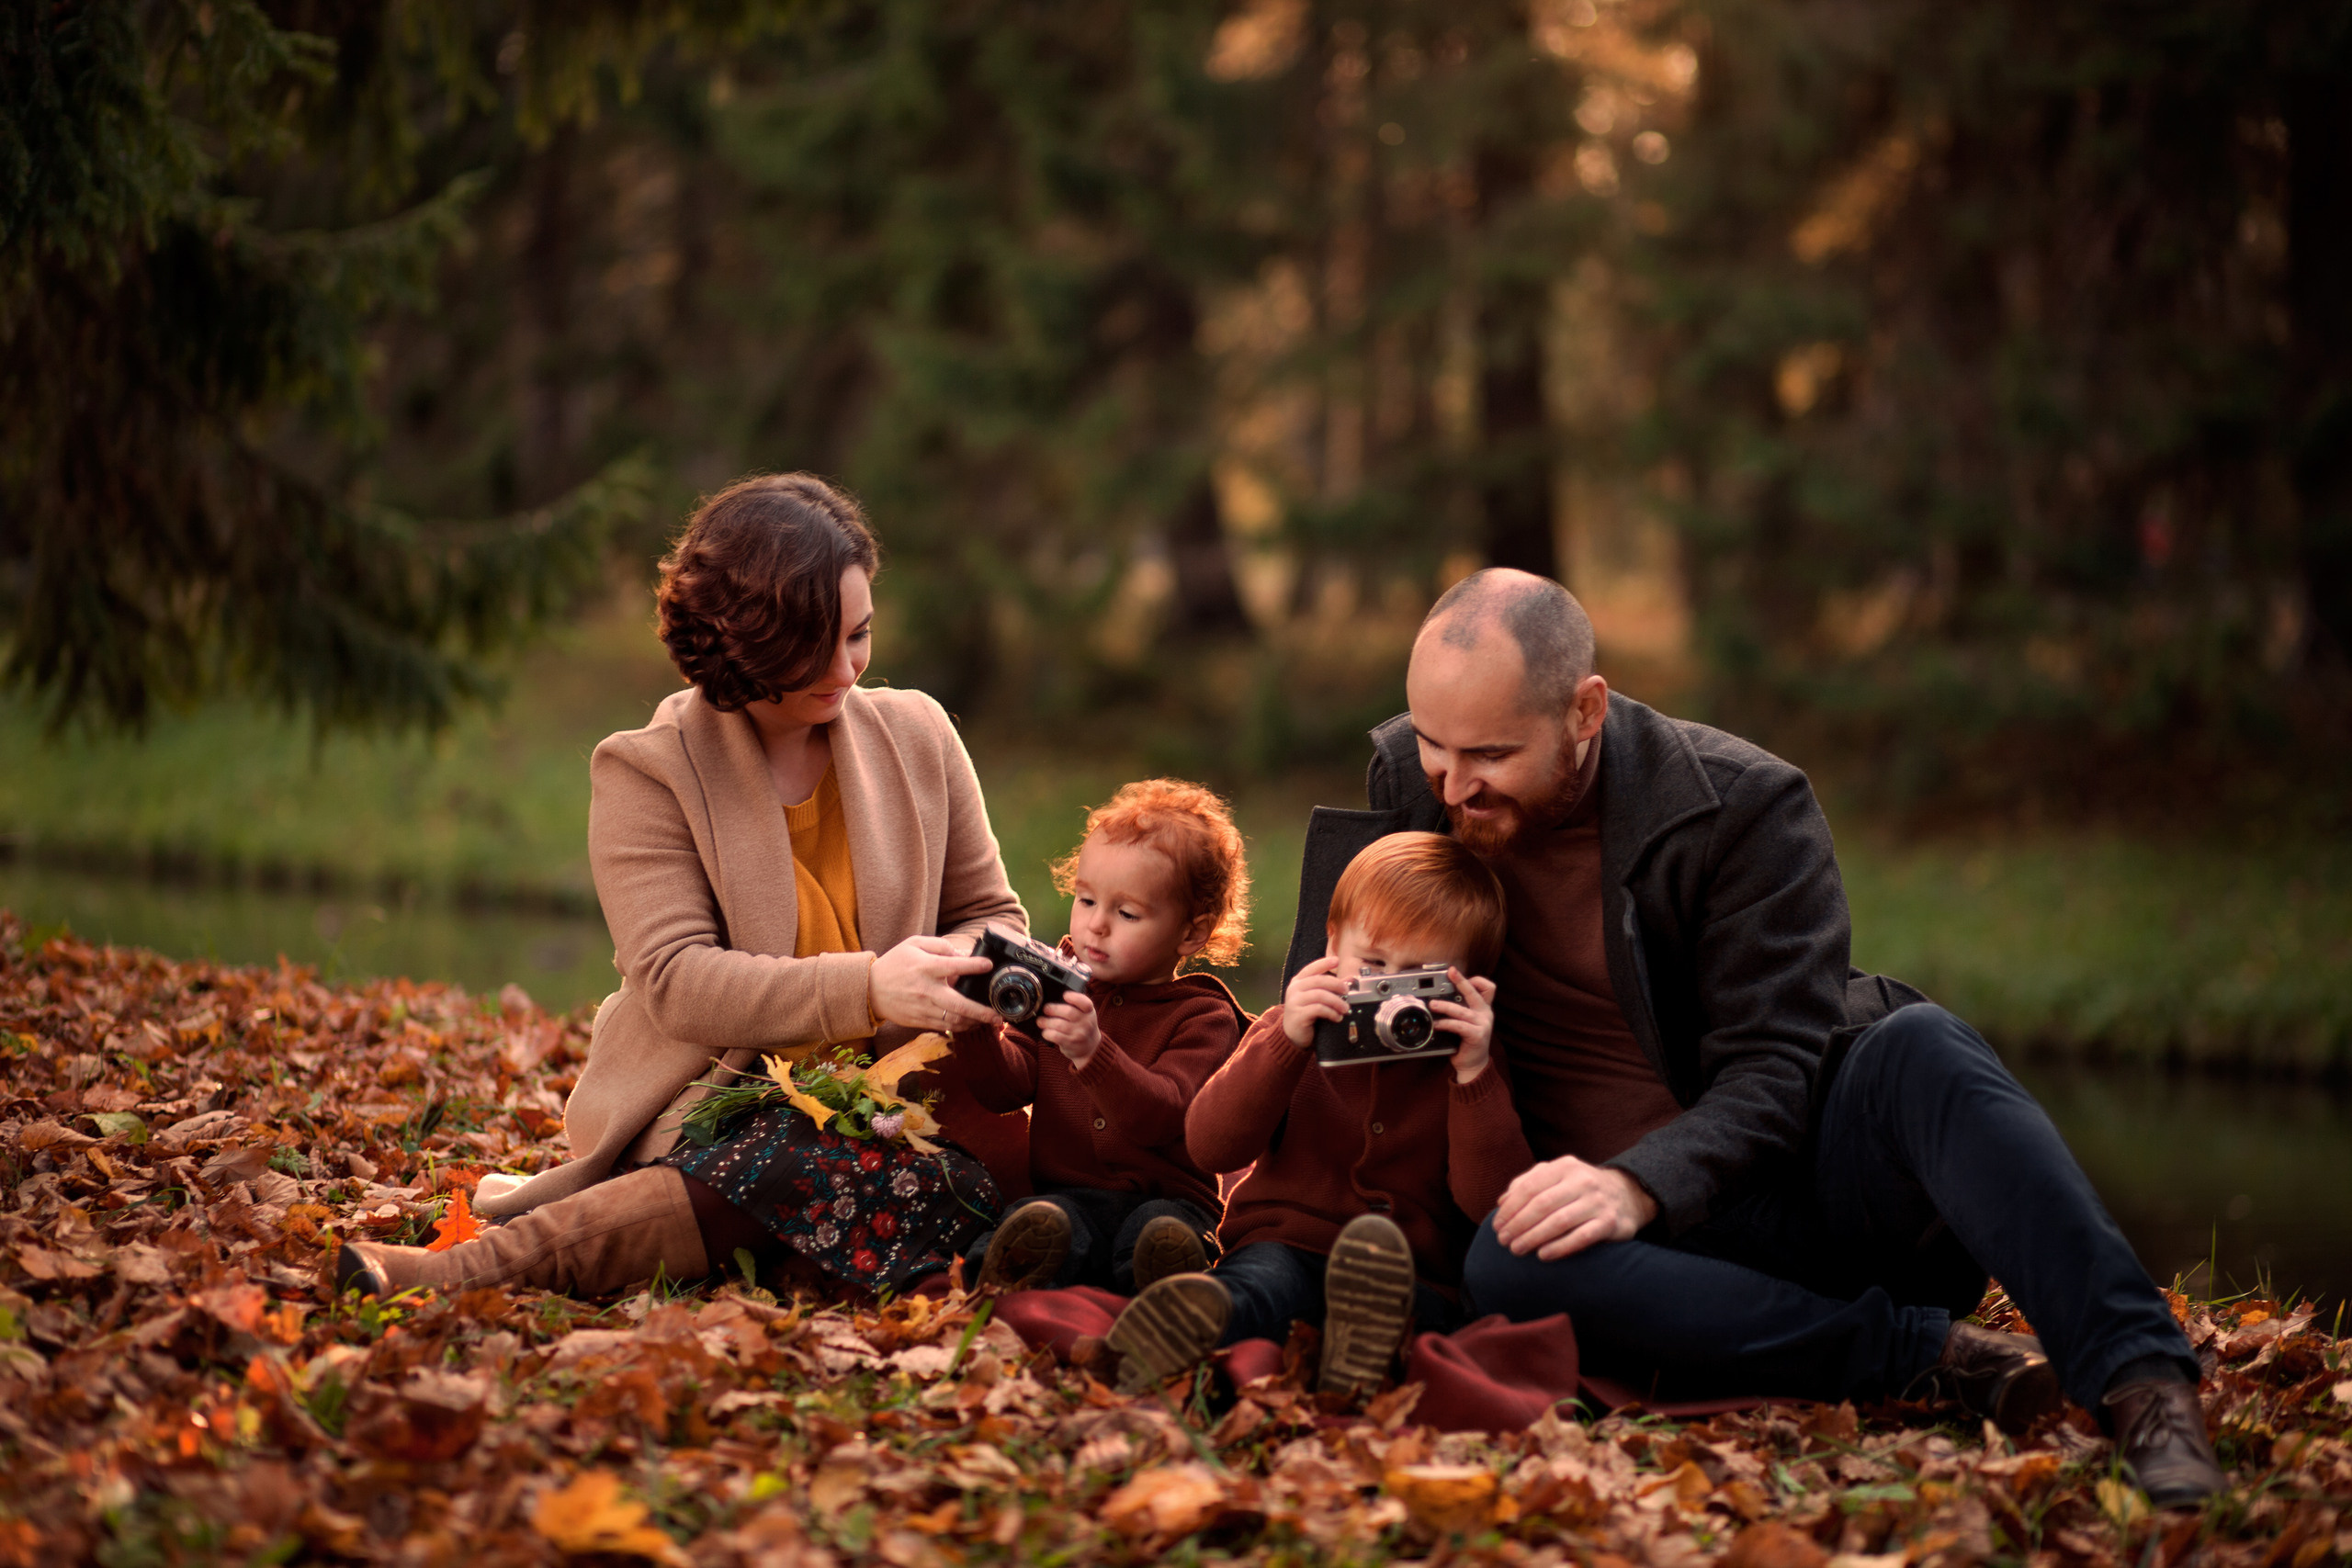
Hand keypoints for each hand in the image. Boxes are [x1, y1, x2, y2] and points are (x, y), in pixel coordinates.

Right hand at [869, 934, 997, 1032]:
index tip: (988, 965)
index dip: (973, 966)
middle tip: (998, 1014)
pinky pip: (945, 1026)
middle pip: (958, 1004)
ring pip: (954, 1020)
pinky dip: (961, 1026)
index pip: (953, 967)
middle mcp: (926, 990)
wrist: (869, 990)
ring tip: (990, 1020)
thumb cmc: (895, 964)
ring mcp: (923, 1008)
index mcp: (925, 968)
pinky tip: (972, 1023)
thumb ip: (939, 946)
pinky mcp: (920, 1020)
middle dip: (981, 1011)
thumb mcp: (913, 944)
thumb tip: (962, 954)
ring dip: (975, 1022)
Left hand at [1037, 993, 1101, 1070]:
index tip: (1064, 995)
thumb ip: (1076, 1005)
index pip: (1085, 1003)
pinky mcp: (1070, 1043)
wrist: (1089, 1048)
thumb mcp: (1085, 1014)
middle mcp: (1086, 1022)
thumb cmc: (1083, 1026)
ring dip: (1046, 1021)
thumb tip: (1056, 995)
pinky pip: (1055, 1036)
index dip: (1074, 998)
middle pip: (1068, 1012)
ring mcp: (1079, 1033)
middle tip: (1045, 1009)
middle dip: (1052, 1009)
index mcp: (1089, 1011)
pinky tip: (1045, 1031)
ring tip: (1040, 1021)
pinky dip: (1047, 1033)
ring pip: (1058, 1024)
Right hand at [1280, 954, 1348, 1046]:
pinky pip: (1318, 1009)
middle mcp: (1294, 989)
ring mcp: (1295, 1001)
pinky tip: (1337, 1017)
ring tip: (1345, 1008)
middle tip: (1347, 991)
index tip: (1337, 960)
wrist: (1292, 1034)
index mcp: (1298, 982)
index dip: (1324, 963)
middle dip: (1336, 984)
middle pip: (1318, 980)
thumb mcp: (1317, 998)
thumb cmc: (1306, 1014)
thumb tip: (1349, 980)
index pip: (1312, 968)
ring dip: (1336, 1001)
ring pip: (1320, 995)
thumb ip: (1329, 988)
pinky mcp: (1298, 1014)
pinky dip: (1331, 1012)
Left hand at [1432, 969, 1497, 1084]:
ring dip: (1445, 1006)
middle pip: (1476, 992)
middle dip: (1462, 980)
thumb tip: (1437, 997)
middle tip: (1450, 972)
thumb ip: (1458, 1010)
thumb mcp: (1464, 1022)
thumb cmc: (1465, 1042)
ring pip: (1462, 1010)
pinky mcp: (1478, 1035)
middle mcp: (1485, 1014)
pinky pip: (1459, 1025)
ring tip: (1432, 1005)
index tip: (1459, 975)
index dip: (1476, 979)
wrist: (1472, 1064)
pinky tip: (1436, 1025)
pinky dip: (1445, 1023)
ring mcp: (1483, 1024)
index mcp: (1483, 1009)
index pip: (1488, 988)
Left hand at [1491, 1155, 1658, 1259]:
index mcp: (1564, 1166)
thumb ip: (1528, 1184)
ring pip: (1559, 1221)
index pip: (1529, 1187)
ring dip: (1534, 1237)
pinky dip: (1560, 1247)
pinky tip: (1543, 1255)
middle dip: (1518, 1225)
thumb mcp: (1557, 1177)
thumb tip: (1501, 1203)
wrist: (1628, 1194)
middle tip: (1503, 1242)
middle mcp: (1582, 1181)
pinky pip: (1582, 1237)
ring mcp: (1598, 1201)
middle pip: (1542, 1204)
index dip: (1510, 1209)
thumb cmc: (1580, 1189)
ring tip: (1517, 1250)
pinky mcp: (1611, 1222)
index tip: (1497, 1226)